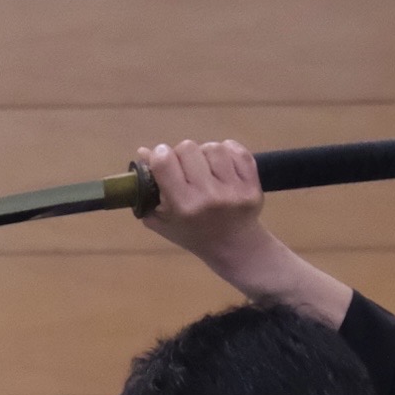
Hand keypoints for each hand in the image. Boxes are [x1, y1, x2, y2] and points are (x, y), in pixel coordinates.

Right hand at [133, 139, 353, 326]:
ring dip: (205, 153)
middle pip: (188, 148)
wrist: (234, 247)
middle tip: (184, 166)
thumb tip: (142, 152)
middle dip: (182, 154)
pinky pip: (237, 151)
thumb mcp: (163, 221)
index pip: (164, 162)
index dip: (159, 154)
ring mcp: (233, 190)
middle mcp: (208, 196)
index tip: (160, 158)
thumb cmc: (193, 234)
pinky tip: (222, 163)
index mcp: (183, 206)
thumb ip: (148, 191)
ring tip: (205, 167)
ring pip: (213, 147)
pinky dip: (228, 151)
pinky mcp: (252, 184)